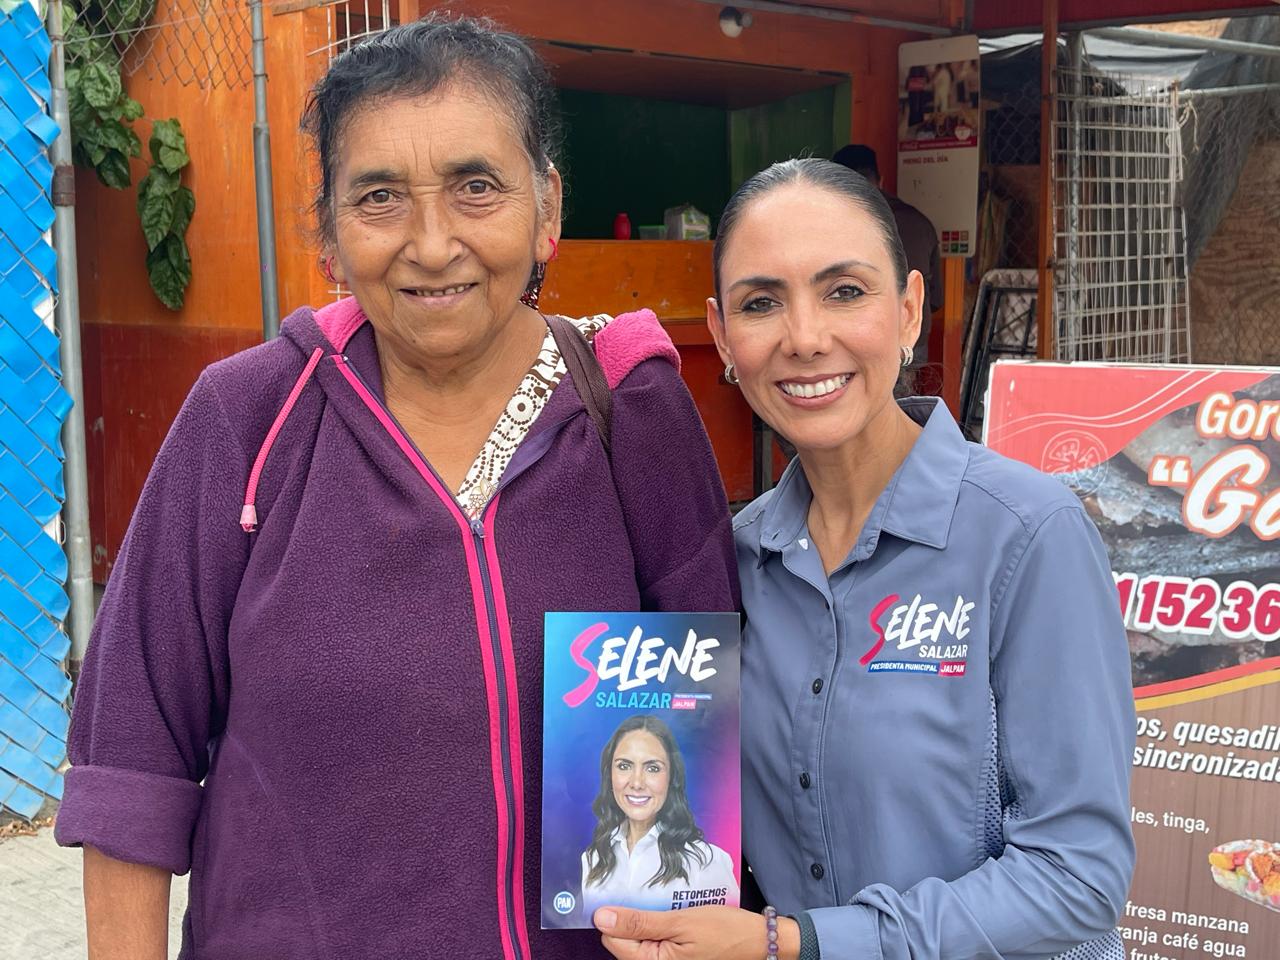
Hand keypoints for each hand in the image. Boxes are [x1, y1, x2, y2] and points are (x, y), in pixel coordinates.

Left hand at [594, 905, 799, 959]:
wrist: (756, 941)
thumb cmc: (724, 931)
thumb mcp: (680, 922)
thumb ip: (639, 922)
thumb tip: (601, 918)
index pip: (614, 940)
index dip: (619, 916)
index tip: (631, 894)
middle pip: (623, 941)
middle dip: (634, 917)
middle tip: (657, 901)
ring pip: (637, 939)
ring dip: (647, 920)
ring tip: (669, 908)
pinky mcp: (672, 958)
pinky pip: (652, 941)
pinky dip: (657, 925)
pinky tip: (672, 915)